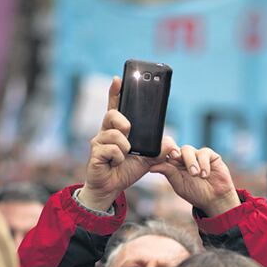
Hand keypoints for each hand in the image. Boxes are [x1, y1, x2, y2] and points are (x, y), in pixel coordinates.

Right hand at [79, 76, 176, 210]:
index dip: (115, 92)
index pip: (116, 106)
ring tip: (124, 157)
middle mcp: (106, 131)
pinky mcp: (95, 153)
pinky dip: (119, 159)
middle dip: (123, 122)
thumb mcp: (147, 160)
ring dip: (125, 148)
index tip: (118, 79)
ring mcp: (98, 141)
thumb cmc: (126, 170)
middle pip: (112, 115)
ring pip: (115, 135)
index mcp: (118, 129)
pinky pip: (112, 150)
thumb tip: (171, 144)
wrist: (111, 188)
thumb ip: (159, 151)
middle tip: (128, 132)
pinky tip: (115, 163)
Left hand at [149, 145, 240, 216]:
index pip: (167, 154)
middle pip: (176, 149)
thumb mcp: (179, 184)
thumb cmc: (196, 193)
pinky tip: (205, 174)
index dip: (165, 153)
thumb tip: (152, 167)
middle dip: (178, 156)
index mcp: (175, 165)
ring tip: (196, 175)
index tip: (166, 158)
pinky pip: (204, 153)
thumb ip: (168, 173)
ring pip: (189, 150)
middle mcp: (185, 158)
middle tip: (177, 160)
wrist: (214, 200)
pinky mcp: (210, 156)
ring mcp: (197, 156)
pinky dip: (204, 163)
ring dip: (191, 162)